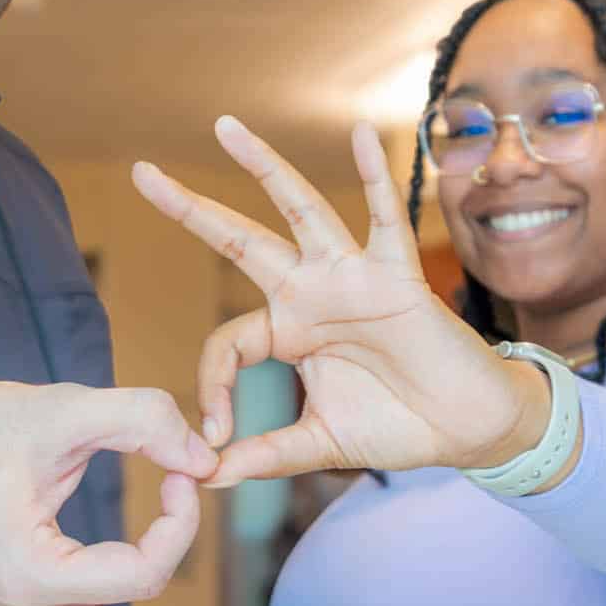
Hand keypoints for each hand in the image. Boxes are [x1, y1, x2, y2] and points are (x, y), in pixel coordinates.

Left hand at [132, 119, 549, 484]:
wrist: (464, 430)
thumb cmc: (396, 427)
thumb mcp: (317, 445)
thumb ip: (264, 456)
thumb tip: (205, 478)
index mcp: (288, 332)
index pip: (228, 341)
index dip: (211, 387)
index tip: (214, 435)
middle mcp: (311, 293)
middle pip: (239, 241)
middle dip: (191, 209)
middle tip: (141, 173)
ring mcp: (351, 278)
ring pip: (298, 211)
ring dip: (263, 167)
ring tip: (225, 127)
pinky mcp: (398, 276)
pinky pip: (384, 219)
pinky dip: (376, 177)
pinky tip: (359, 134)